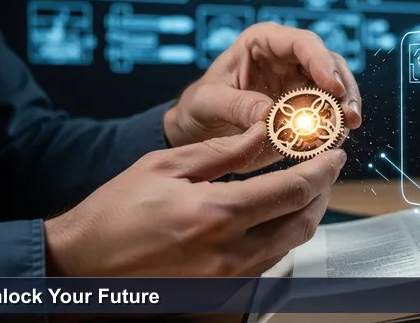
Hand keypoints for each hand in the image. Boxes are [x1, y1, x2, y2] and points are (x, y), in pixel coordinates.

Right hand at [44, 122, 346, 276]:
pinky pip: (270, 259)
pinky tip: (277, 212)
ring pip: (291, 243)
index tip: (335, 154)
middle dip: (323, 191)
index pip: (293, 190)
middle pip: (302, 221)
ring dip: (306, 212)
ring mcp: (228, 277)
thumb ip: (224, 150)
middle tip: (326, 166)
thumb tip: (263, 131)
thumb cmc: (117, 212)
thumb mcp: (166, 165)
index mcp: (217, 215)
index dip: (322, 169)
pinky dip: (283, 232)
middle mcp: (230, 252)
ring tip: (306, 185)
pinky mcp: (224, 289)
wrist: (83, 266)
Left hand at [163, 22, 362, 171]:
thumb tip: (268, 114)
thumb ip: (235, 105)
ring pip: (336, 92)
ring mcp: (300, 87)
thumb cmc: (198, 109)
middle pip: (329, 65)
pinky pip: (328, 119)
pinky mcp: (305, 114)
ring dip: (344, 112)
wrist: (198, 135)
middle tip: (349, 116)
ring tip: (345, 132)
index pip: (301, 43)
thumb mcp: (206, 103)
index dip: (321, 62)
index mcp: (263, 43)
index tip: (332, 87)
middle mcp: (288, 61)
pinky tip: (334, 144)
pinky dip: (334, 131)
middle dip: (344, 90)